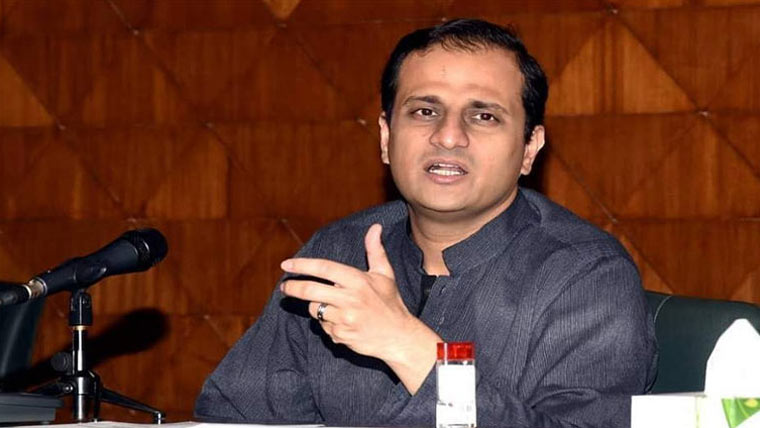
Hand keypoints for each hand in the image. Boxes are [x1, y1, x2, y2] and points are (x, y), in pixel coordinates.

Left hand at [280, 223, 439, 392]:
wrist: (398, 338)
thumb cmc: (390, 303)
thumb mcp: (385, 275)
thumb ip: (375, 250)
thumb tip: (375, 227)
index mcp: (358, 280)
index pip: (324, 268)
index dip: (302, 265)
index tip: (286, 264)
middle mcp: (350, 299)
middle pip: (310, 290)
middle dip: (292, 287)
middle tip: (285, 286)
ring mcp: (344, 319)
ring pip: (315, 309)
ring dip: (317, 307)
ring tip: (332, 307)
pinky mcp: (340, 335)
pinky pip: (323, 326)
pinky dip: (327, 323)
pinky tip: (342, 322)